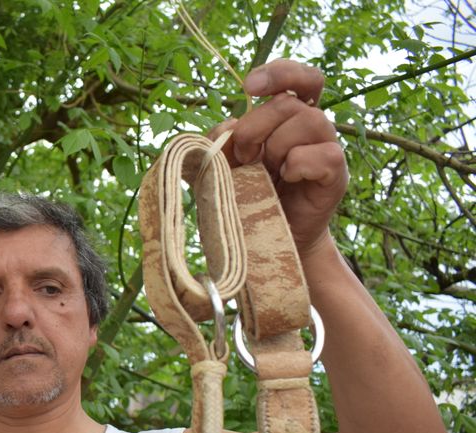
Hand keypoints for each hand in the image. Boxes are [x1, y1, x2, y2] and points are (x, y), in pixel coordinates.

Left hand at [212, 59, 348, 254]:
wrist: (267, 239)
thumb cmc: (245, 197)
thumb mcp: (222, 168)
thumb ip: (218, 143)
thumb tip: (228, 125)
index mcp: (287, 116)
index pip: (298, 78)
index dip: (278, 72)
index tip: (248, 86)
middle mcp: (311, 126)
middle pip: (289, 102)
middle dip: (256, 126)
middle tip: (243, 156)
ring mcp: (327, 147)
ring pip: (309, 120)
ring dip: (276, 147)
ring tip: (266, 173)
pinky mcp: (335, 174)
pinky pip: (324, 154)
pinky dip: (298, 164)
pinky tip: (286, 179)